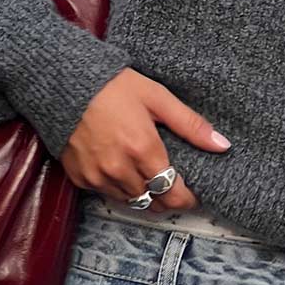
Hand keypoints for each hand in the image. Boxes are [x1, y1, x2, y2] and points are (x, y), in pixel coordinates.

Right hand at [59, 68, 230, 207]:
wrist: (62, 82)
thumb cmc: (111, 85)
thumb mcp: (156, 97)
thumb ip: (190, 124)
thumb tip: (222, 145)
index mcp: (143, 150)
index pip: (174, 194)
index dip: (188, 199)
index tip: (193, 193)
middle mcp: (121, 170)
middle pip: (154, 203)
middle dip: (167, 198)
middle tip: (172, 184)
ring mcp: (98, 177)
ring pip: (132, 201)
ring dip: (143, 194)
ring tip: (146, 174)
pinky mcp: (81, 179)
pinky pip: (107, 195)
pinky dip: (118, 187)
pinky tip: (120, 167)